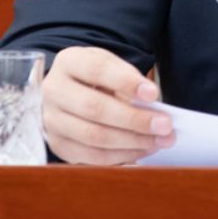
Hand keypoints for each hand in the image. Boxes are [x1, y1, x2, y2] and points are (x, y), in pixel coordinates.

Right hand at [42, 46, 174, 164]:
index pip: (98, 70)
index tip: (153, 94)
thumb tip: (152, 105)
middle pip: (95, 108)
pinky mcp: (59, 145)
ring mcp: (52, 120)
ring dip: (132, 142)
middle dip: (135, 119)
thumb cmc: (96, 78)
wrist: (69, 92)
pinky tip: (142, 150)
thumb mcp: (109, 66)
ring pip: (94, 136)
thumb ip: (127, 80)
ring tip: (159, 141)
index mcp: (68, 62)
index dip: (126, 82)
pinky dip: (121, 156)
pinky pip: (92, 157)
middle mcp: (54, 90)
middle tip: (165, 126)